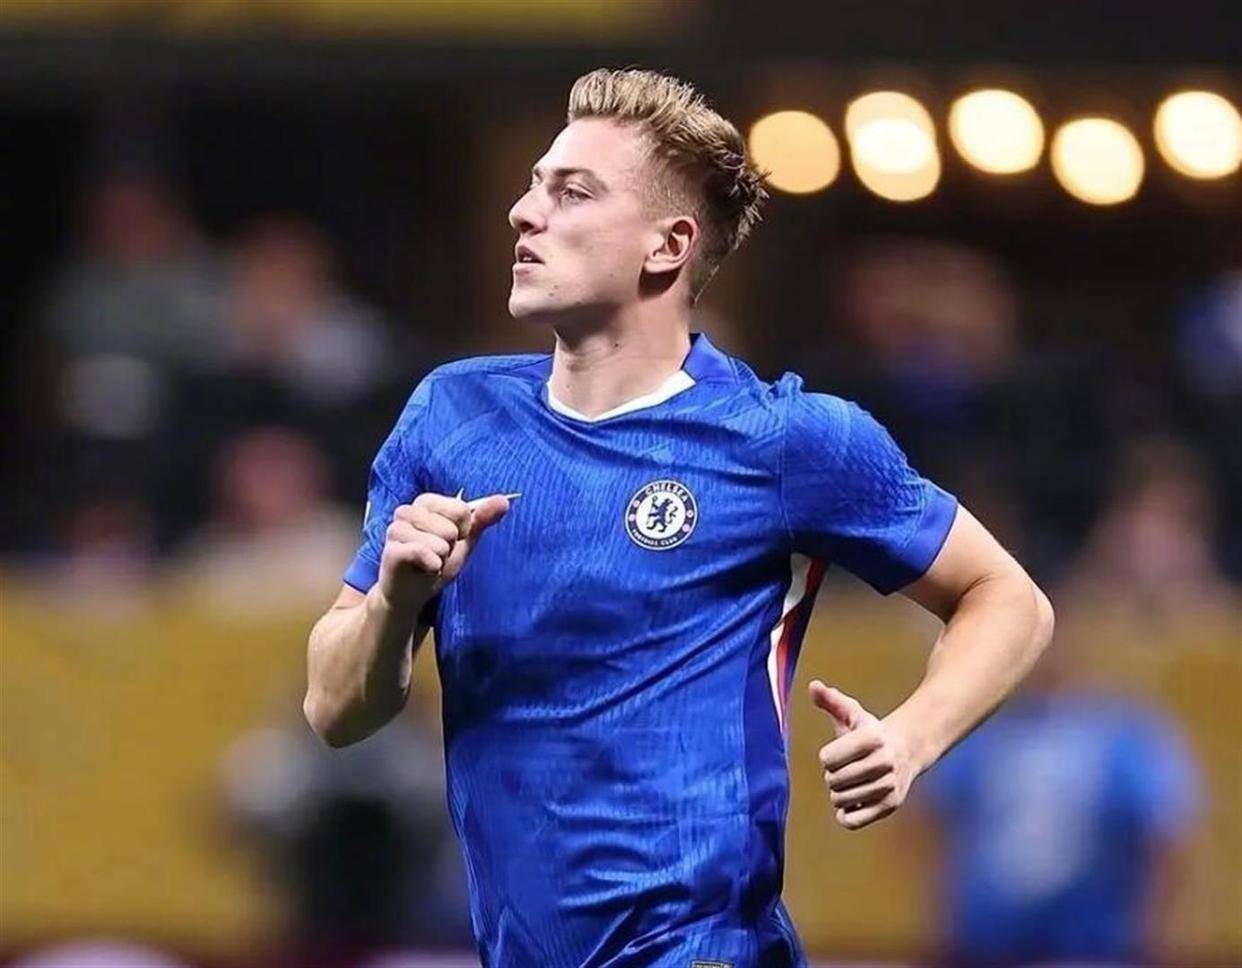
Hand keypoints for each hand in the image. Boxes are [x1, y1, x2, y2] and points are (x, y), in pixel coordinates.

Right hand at [377, 491, 510, 611]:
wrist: (412, 595)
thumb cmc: (436, 563)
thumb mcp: (465, 541)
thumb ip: (482, 519)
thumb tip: (504, 500)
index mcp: (425, 502)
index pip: (460, 508)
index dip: (464, 530)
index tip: (453, 540)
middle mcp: (407, 511)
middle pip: (451, 527)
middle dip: (450, 547)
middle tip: (437, 554)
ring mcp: (395, 529)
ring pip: (439, 542)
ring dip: (441, 558)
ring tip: (429, 562)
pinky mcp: (391, 550)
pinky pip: (423, 553)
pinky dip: (432, 566)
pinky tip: (426, 569)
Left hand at [810, 680, 918, 830]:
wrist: (905, 750)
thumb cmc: (870, 732)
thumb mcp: (851, 713)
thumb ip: (831, 701)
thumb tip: (813, 686)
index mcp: (871, 738)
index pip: (827, 759)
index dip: (827, 757)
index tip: (838, 753)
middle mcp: (884, 761)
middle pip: (833, 781)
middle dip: (833, 776)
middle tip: (846, 769)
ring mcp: (889, 785)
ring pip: (841, 800)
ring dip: (838, 794)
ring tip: (850, 783)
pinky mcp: (890, 805)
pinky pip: (853, 821)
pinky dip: (845, 815)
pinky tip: (851, 803)